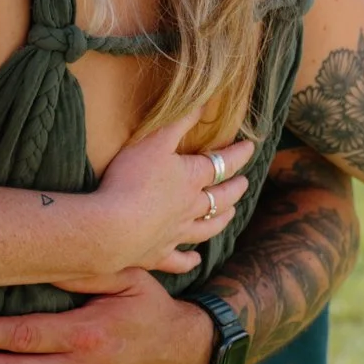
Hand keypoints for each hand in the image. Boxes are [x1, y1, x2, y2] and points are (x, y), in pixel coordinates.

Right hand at [94, 119, 253, 274]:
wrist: (113, 228)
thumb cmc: (131, 179)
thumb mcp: (154, 141)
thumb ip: (179, 122)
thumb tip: (205, 103)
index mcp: (191, 178)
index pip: (220, 164)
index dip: (237, 155)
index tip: (250, 148)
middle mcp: (190, 208)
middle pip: (220, 198)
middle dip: (235, 189)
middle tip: (245, 183)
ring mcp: (176, 234)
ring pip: (206, 228)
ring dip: (221, 220)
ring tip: (231, 214)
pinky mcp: (159, 254)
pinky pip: (180, 260)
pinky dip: (190, 260)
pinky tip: (196, 260)